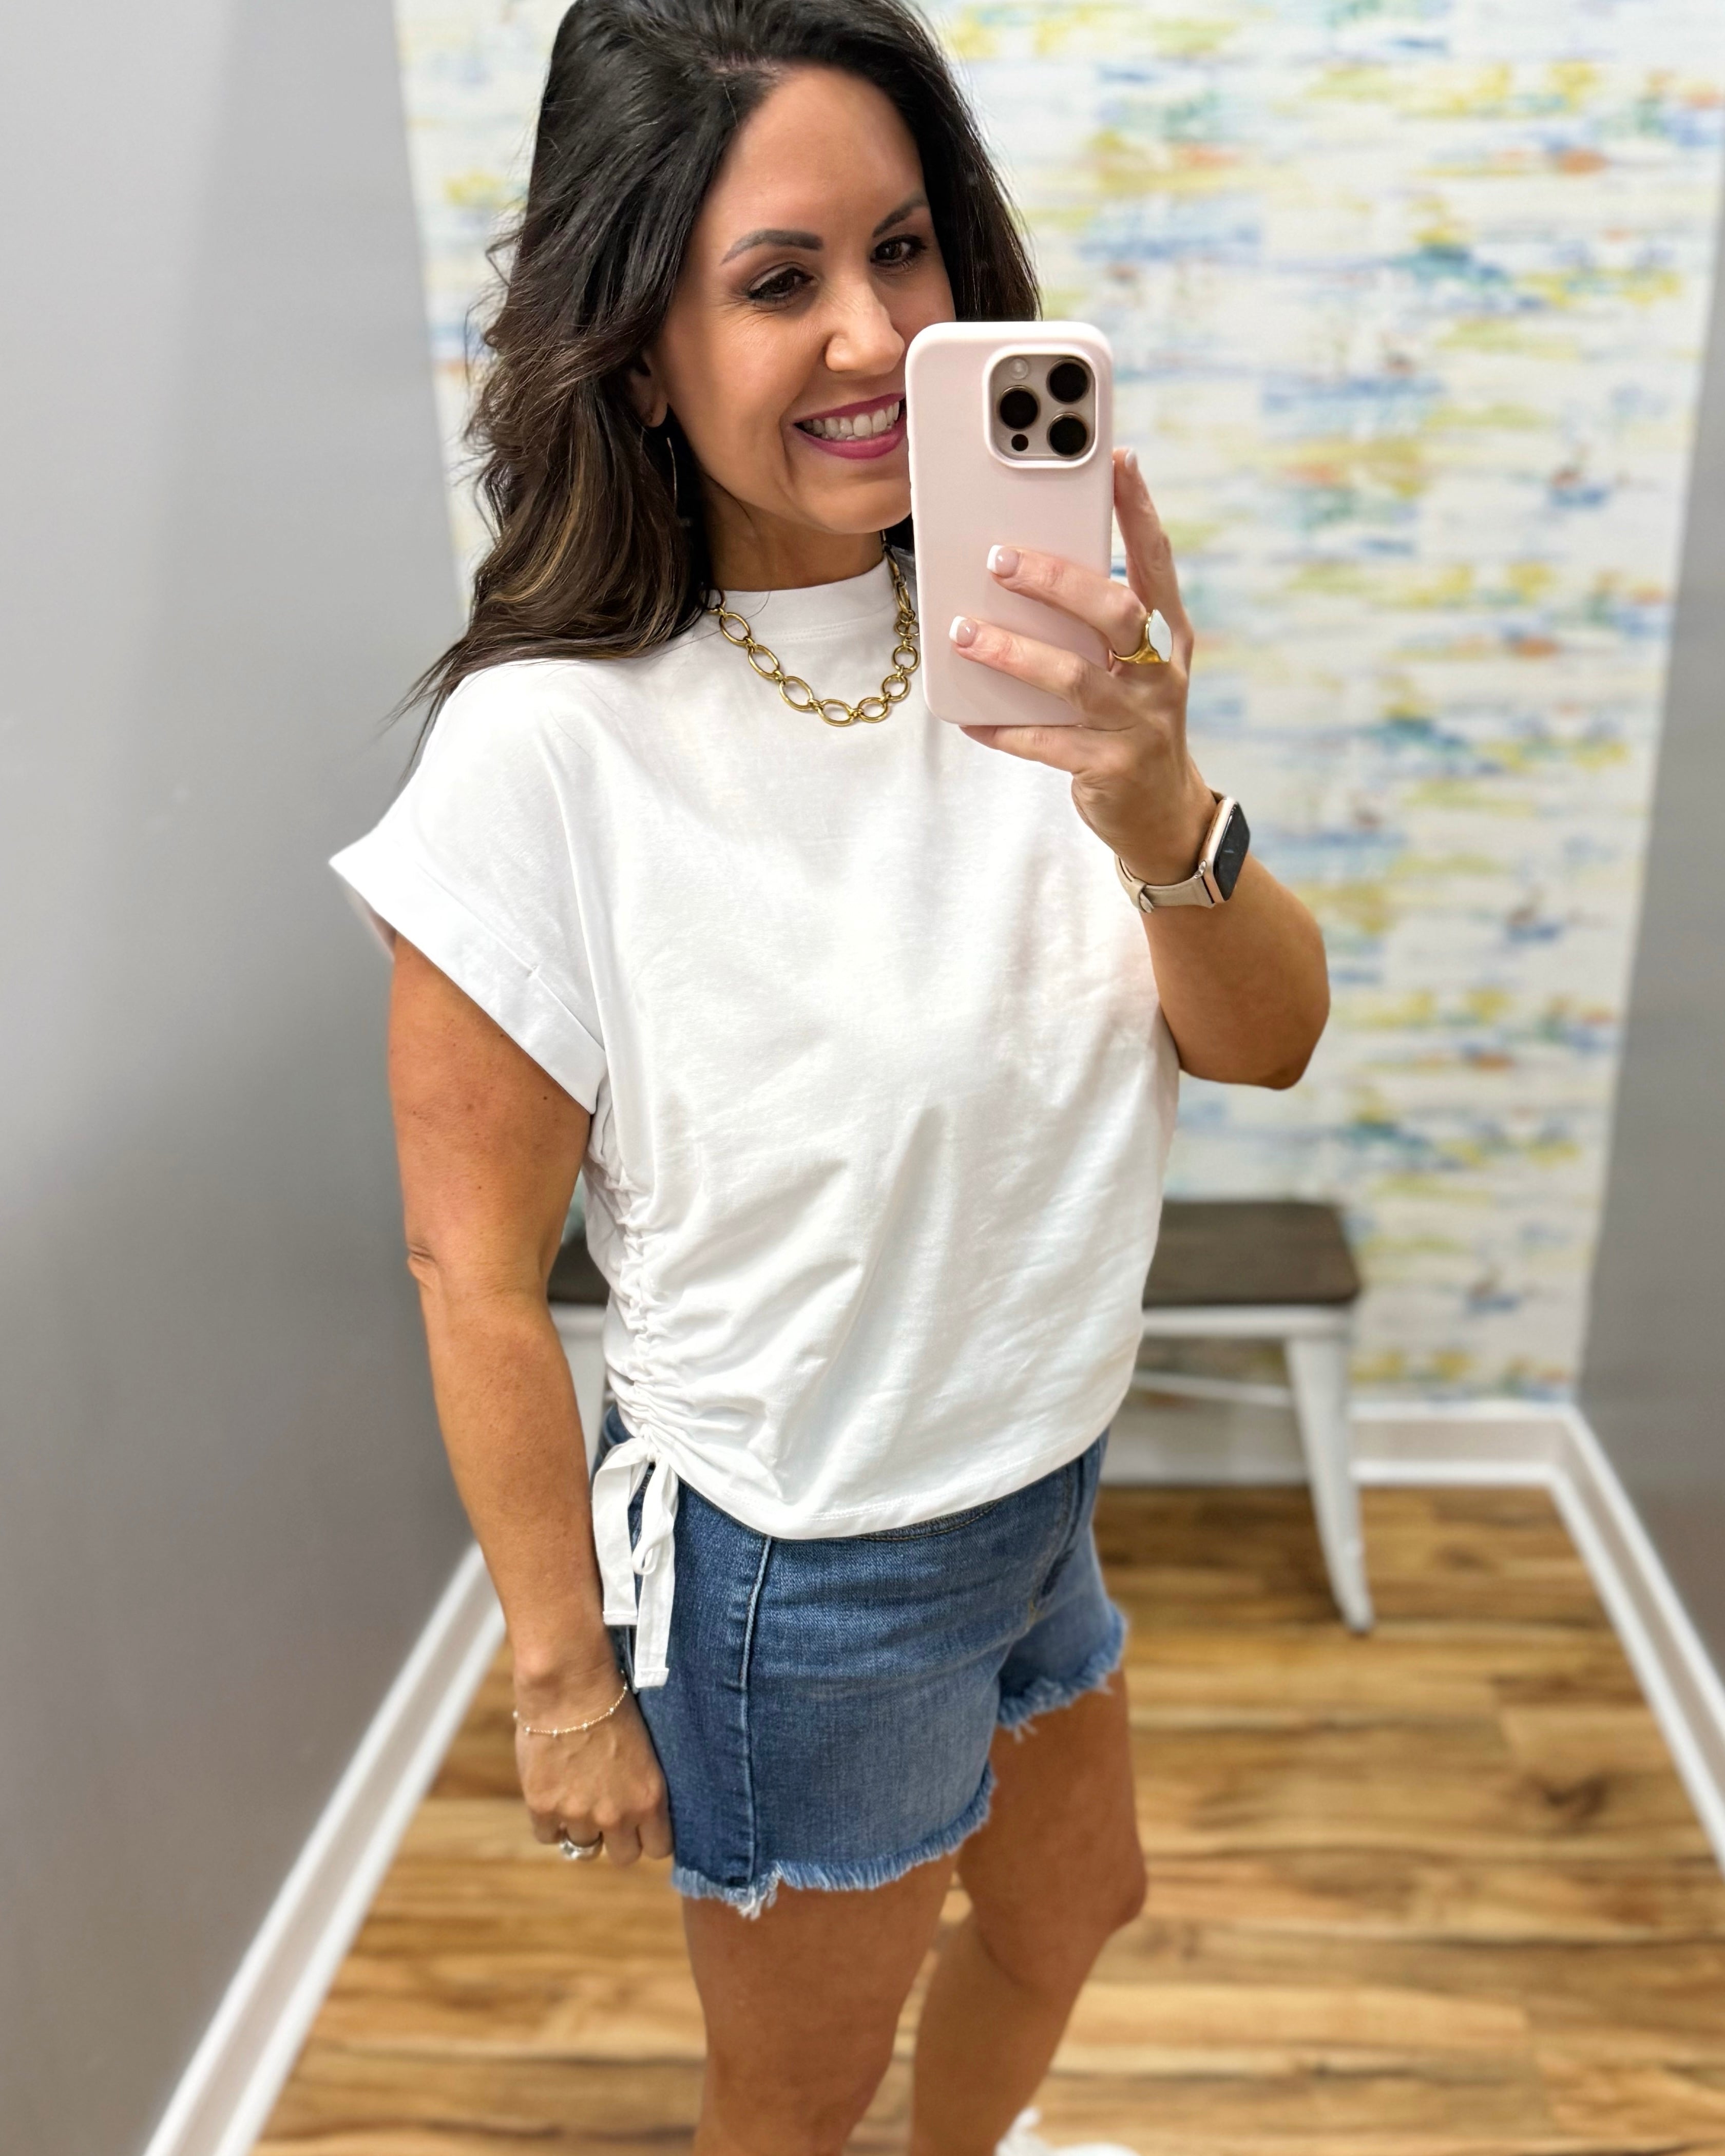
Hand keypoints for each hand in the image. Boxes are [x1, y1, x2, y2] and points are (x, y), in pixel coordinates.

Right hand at [514, 1661, 671, 1867]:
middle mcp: (617, 1815)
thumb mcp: (645, 1749)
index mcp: (649, 1799)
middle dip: (618, 1838)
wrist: (571, 1686)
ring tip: (577, 1794)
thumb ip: (642, 1786)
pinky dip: (550, 1821)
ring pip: (583, 1847)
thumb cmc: (614, 1704)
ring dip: (581, 1827)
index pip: (659, 1849)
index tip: (642, 1825)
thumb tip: (641, 1809)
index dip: (649, 1837)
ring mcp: (578, 1814)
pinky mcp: (544, 1808)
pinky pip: (549, 1836)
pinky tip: (554, 1793)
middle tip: (608, 1812)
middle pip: (624, 1857)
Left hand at [951, 448, 1216, 886]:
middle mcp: (1158, 674)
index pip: (1156, 561)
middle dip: (1057, 580)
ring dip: (1014, 652)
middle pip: (1115, 611)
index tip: (1116, 459)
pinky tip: (968, 716)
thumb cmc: (1131, 723)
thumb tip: (1025, 568)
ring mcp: (1139, 723)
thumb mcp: (1130, 667)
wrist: (1161, 815)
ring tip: (963, 632)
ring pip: (1074, 677)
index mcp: (1166, 636)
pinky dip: (1003, 727)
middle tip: (1000, 557)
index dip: (1138, 509)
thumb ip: (1093, 624)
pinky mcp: (1109, 768)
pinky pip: (1045, 743)